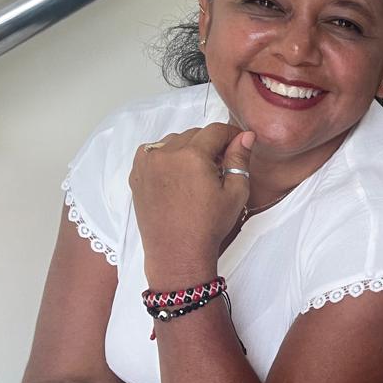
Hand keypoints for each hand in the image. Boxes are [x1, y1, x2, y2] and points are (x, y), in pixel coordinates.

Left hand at [129, 123, 254, 285]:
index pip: (215, 130)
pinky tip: (178, 175)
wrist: (176, 252)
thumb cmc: (207, 226)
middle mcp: (165, 154)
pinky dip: (167, 156)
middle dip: (210, 144)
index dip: (231, 134)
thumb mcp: (235, 192)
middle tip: (221, 164)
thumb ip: (240, 159)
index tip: (238, 143)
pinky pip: (154, 152)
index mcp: (191, 156)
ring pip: (173, 141)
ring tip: (198, 172)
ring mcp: (147, 164)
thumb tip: (245, 137)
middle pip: (194, 134)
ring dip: (188, 149)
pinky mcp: (137, 174)